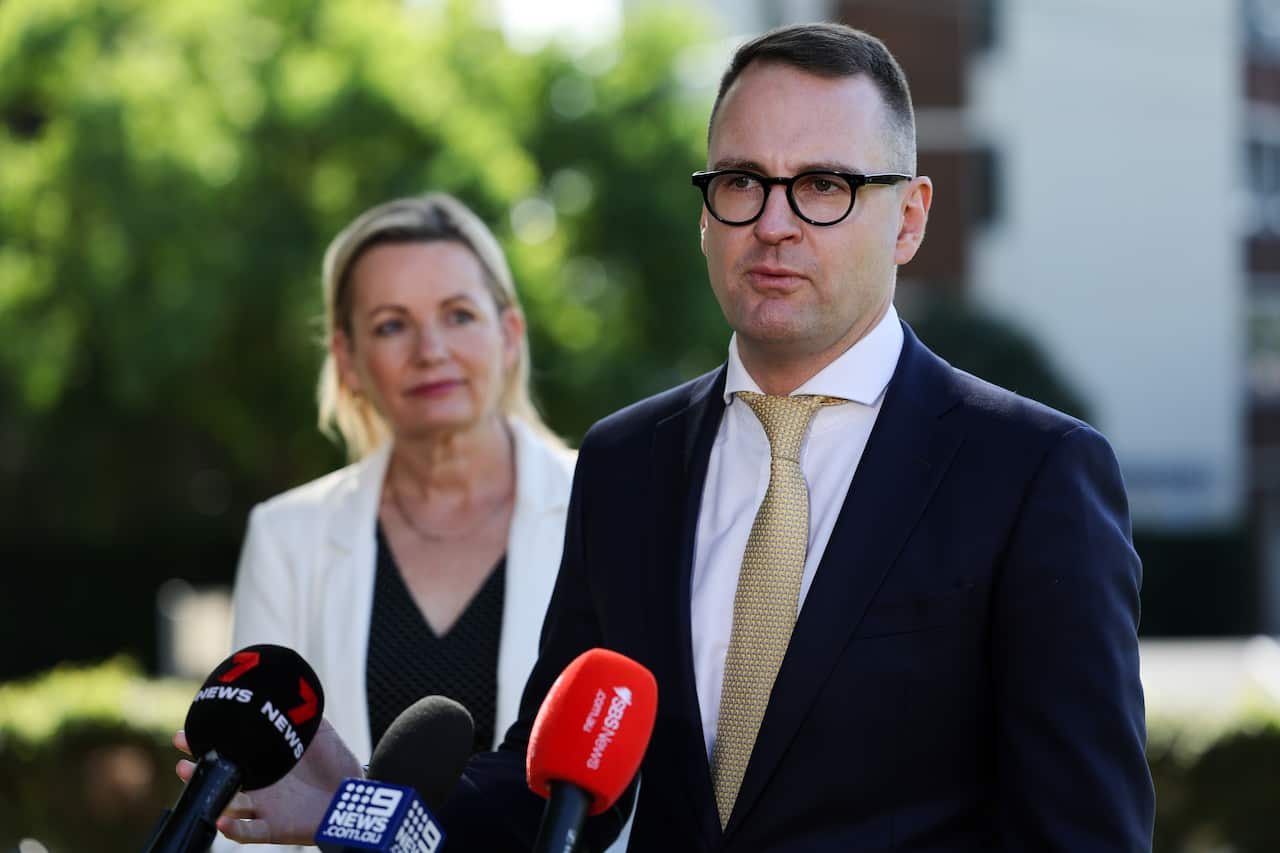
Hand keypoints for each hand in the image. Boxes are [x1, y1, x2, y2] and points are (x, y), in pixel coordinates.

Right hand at [174, 719, 360, 844]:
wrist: (354, 794)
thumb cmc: (336, 765)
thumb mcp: (318, 731)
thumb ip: (301, 713)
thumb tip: (287, 685)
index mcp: (265, 761)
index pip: (231, 751)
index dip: (209, 742)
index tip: (190, 729)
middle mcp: (259, 785)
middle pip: (220, 777)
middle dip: (197, 766)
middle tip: (182, 751)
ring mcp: (264, 807)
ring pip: (226, 803)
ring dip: (207, 792)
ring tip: (190, 774)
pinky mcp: (274, 827)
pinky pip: (247, 831)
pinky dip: (232, 828)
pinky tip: (220, 819)